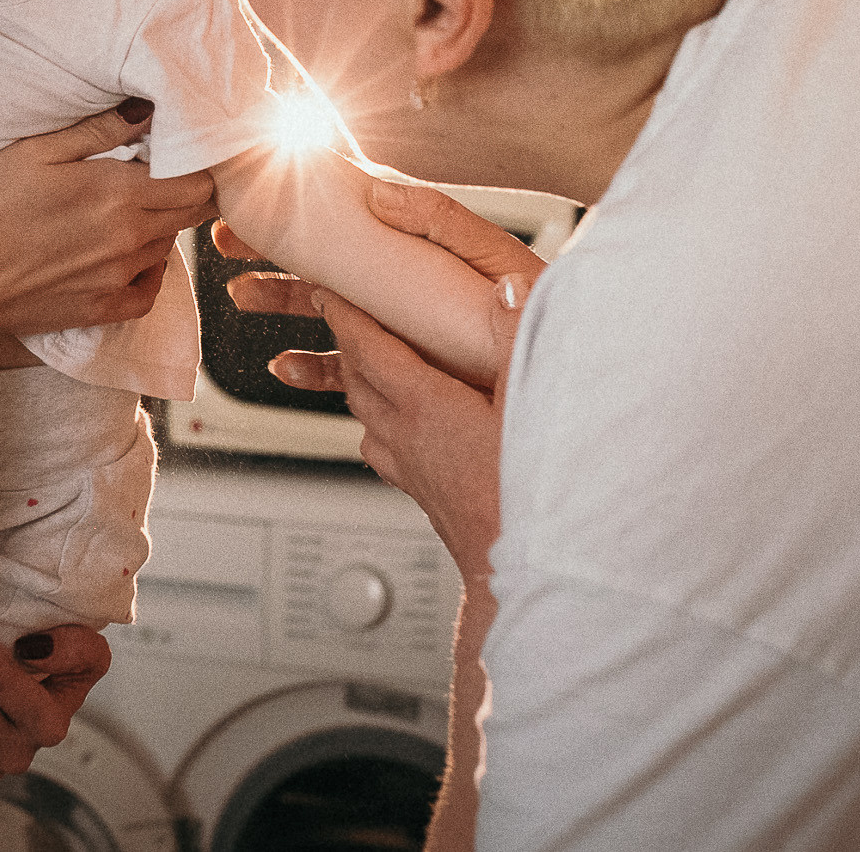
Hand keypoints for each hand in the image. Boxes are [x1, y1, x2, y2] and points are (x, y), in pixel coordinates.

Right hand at [0, 99, 215, 342]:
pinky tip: (123, 256)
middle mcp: (131, 238)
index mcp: (119, 193)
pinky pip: (149, 291)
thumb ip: (97, 132)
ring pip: (168, 245)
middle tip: (158, 174)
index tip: (179, 150)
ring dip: (160, 225)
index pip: (199, 179)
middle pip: (193, 212)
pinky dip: (146, 272)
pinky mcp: (103, 309)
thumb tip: (145, 112)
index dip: (199, 162)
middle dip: (187, 190)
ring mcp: (120, 278)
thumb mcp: (32, 152)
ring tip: (123, 210)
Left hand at [223, 183, 542, 581]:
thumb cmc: (529, 499)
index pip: (369, 344)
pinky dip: (376, 422)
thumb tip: (505, 288)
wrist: (520, 579)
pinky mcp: (420, 491)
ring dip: (352, 377)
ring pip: (365, 409)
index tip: (324, 279)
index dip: (345, 309)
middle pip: (356, 372)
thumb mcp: (534, 405)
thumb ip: (517, 344)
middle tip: (327, 301)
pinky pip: (382, 444)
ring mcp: (409, 465)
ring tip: (347, 358)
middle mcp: (404, 433)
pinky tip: (385, 426)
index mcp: (425, 405)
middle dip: (339, 334)